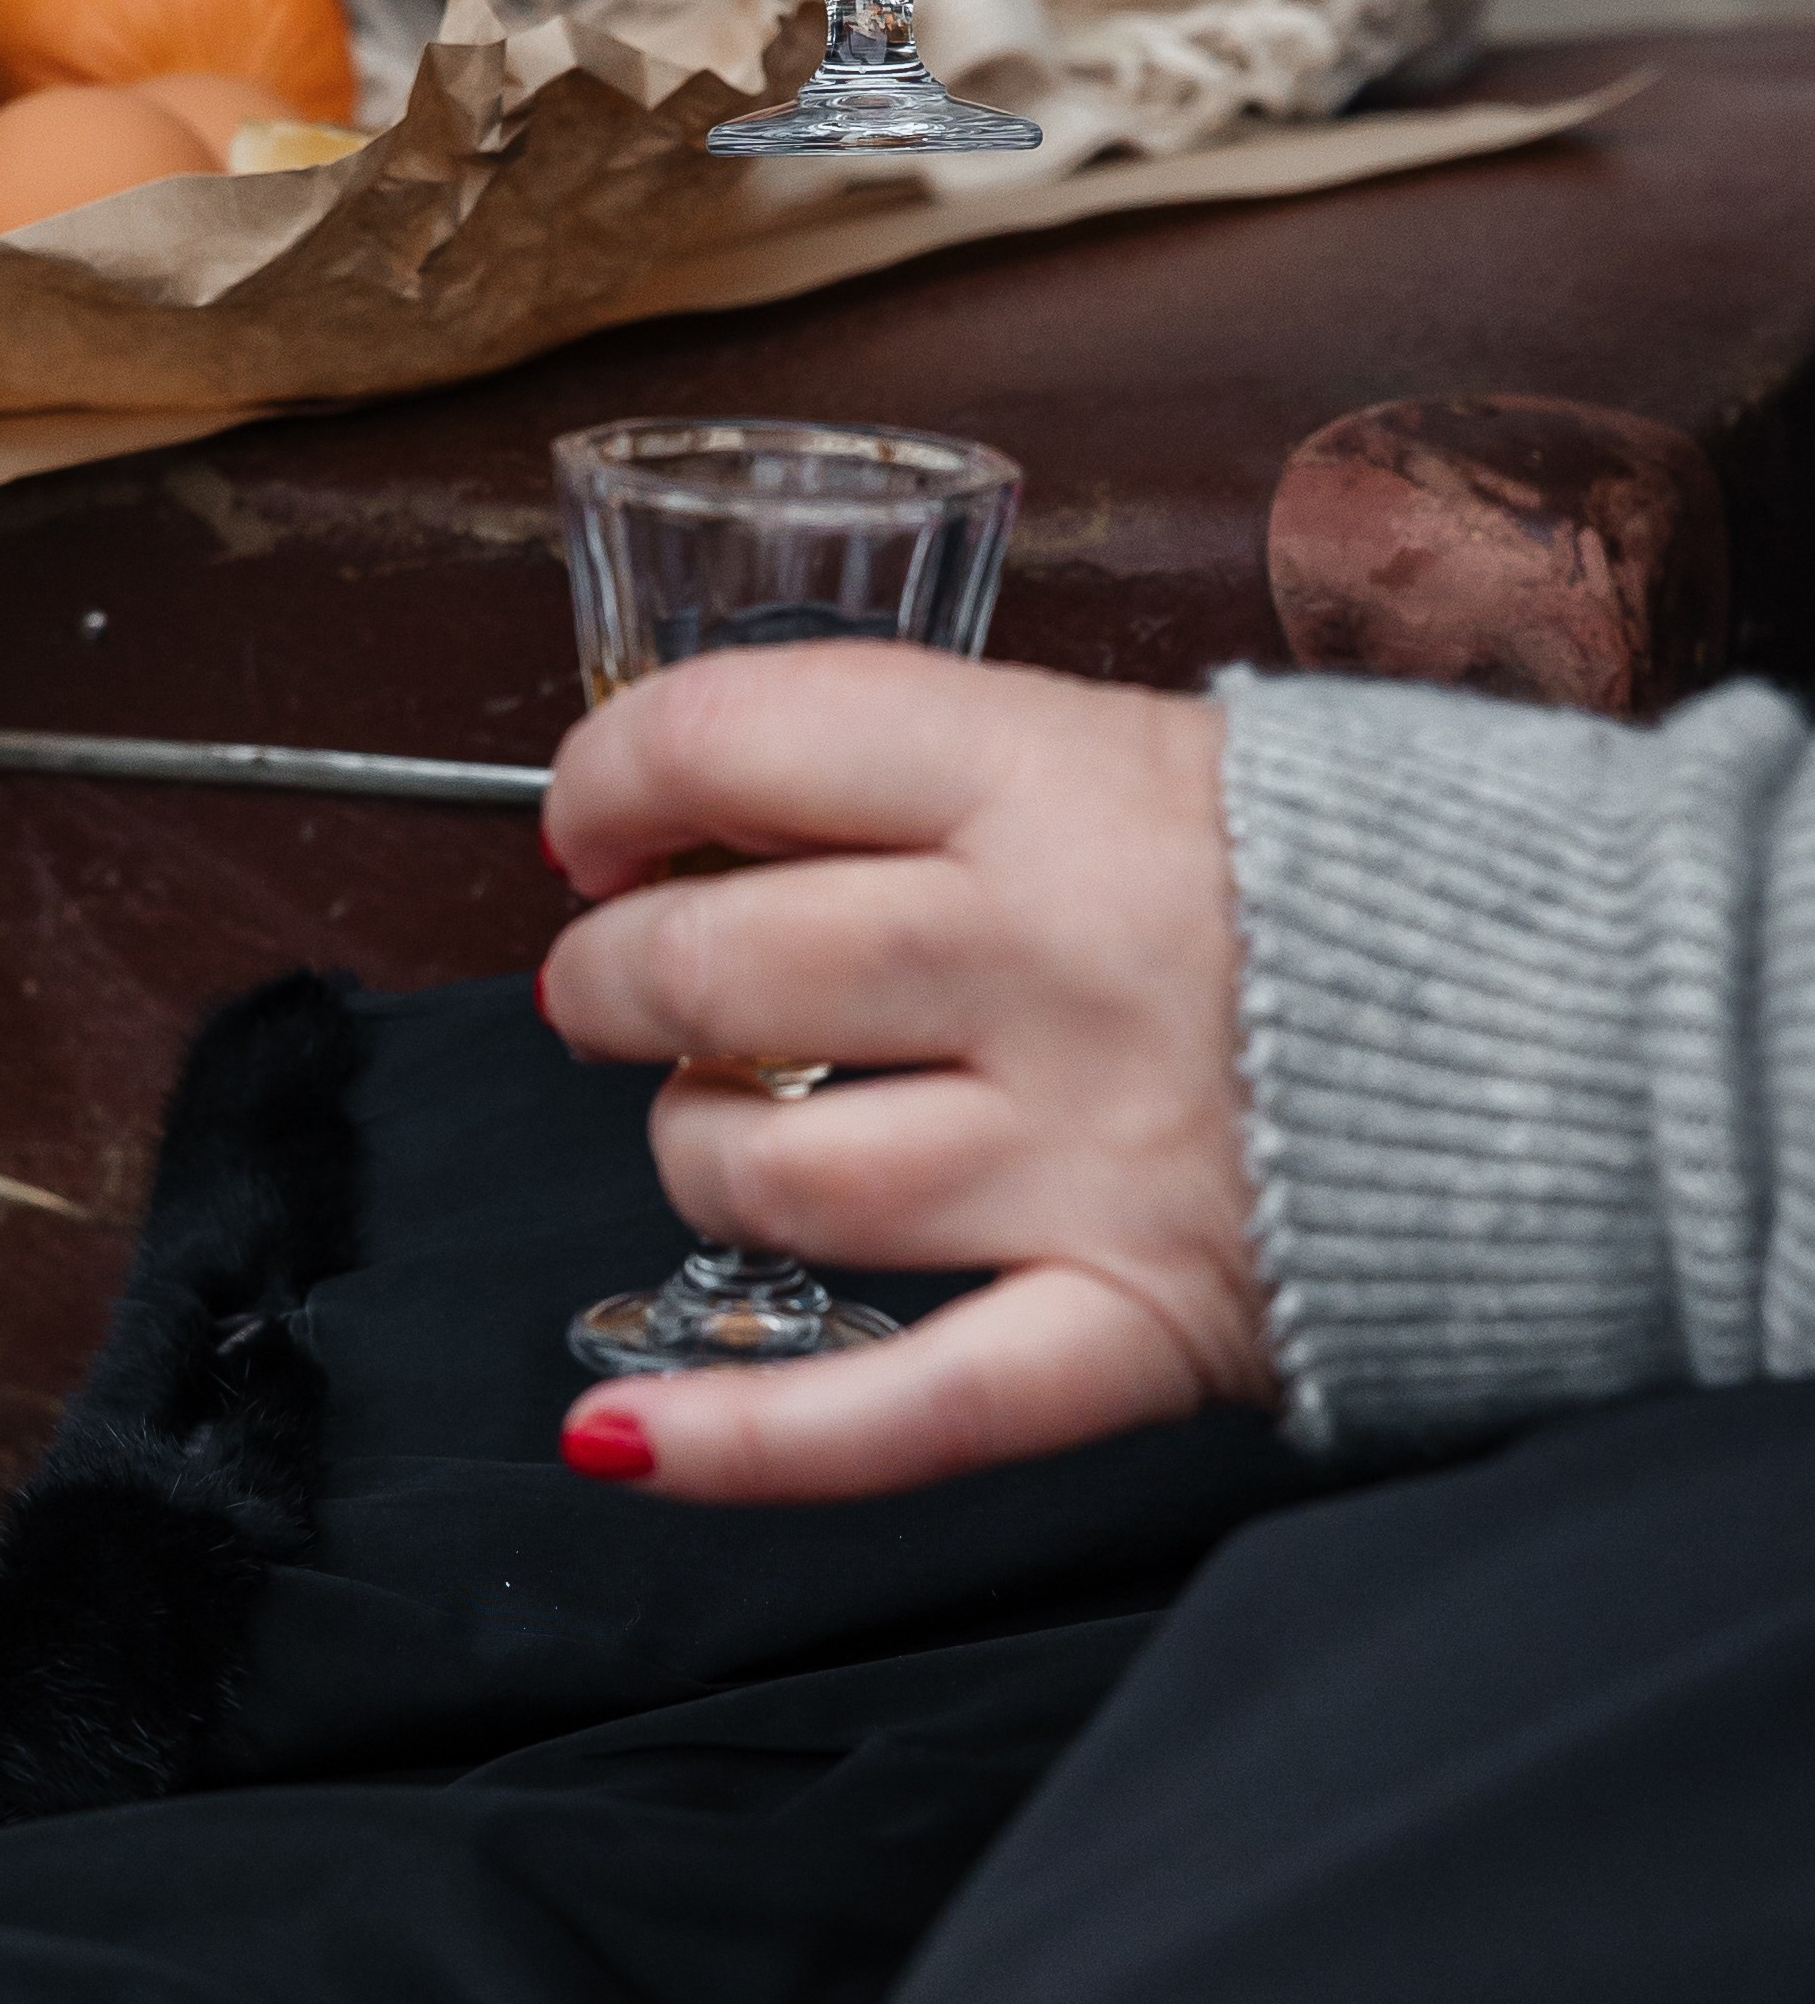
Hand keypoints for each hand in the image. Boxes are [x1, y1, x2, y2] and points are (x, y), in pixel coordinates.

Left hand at [538, 645, 1271, 1502]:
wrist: (1575, 1017)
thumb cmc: (1327, 871)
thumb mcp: (1133, 743)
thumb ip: (937, 775)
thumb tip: (700, 811)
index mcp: (1045, 780)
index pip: (739, 740)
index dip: (616, 782)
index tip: (602, 823)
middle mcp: (1042, 959)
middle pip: (716, 970)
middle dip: (615, 977)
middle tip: (618, 979)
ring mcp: (1080, 1156)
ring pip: (768, 1174)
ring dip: (692, 1152)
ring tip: (719, 1122)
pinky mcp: (1129, 1320)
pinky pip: (894, 1406)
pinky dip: (739, 1436)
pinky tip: (618, 1429)